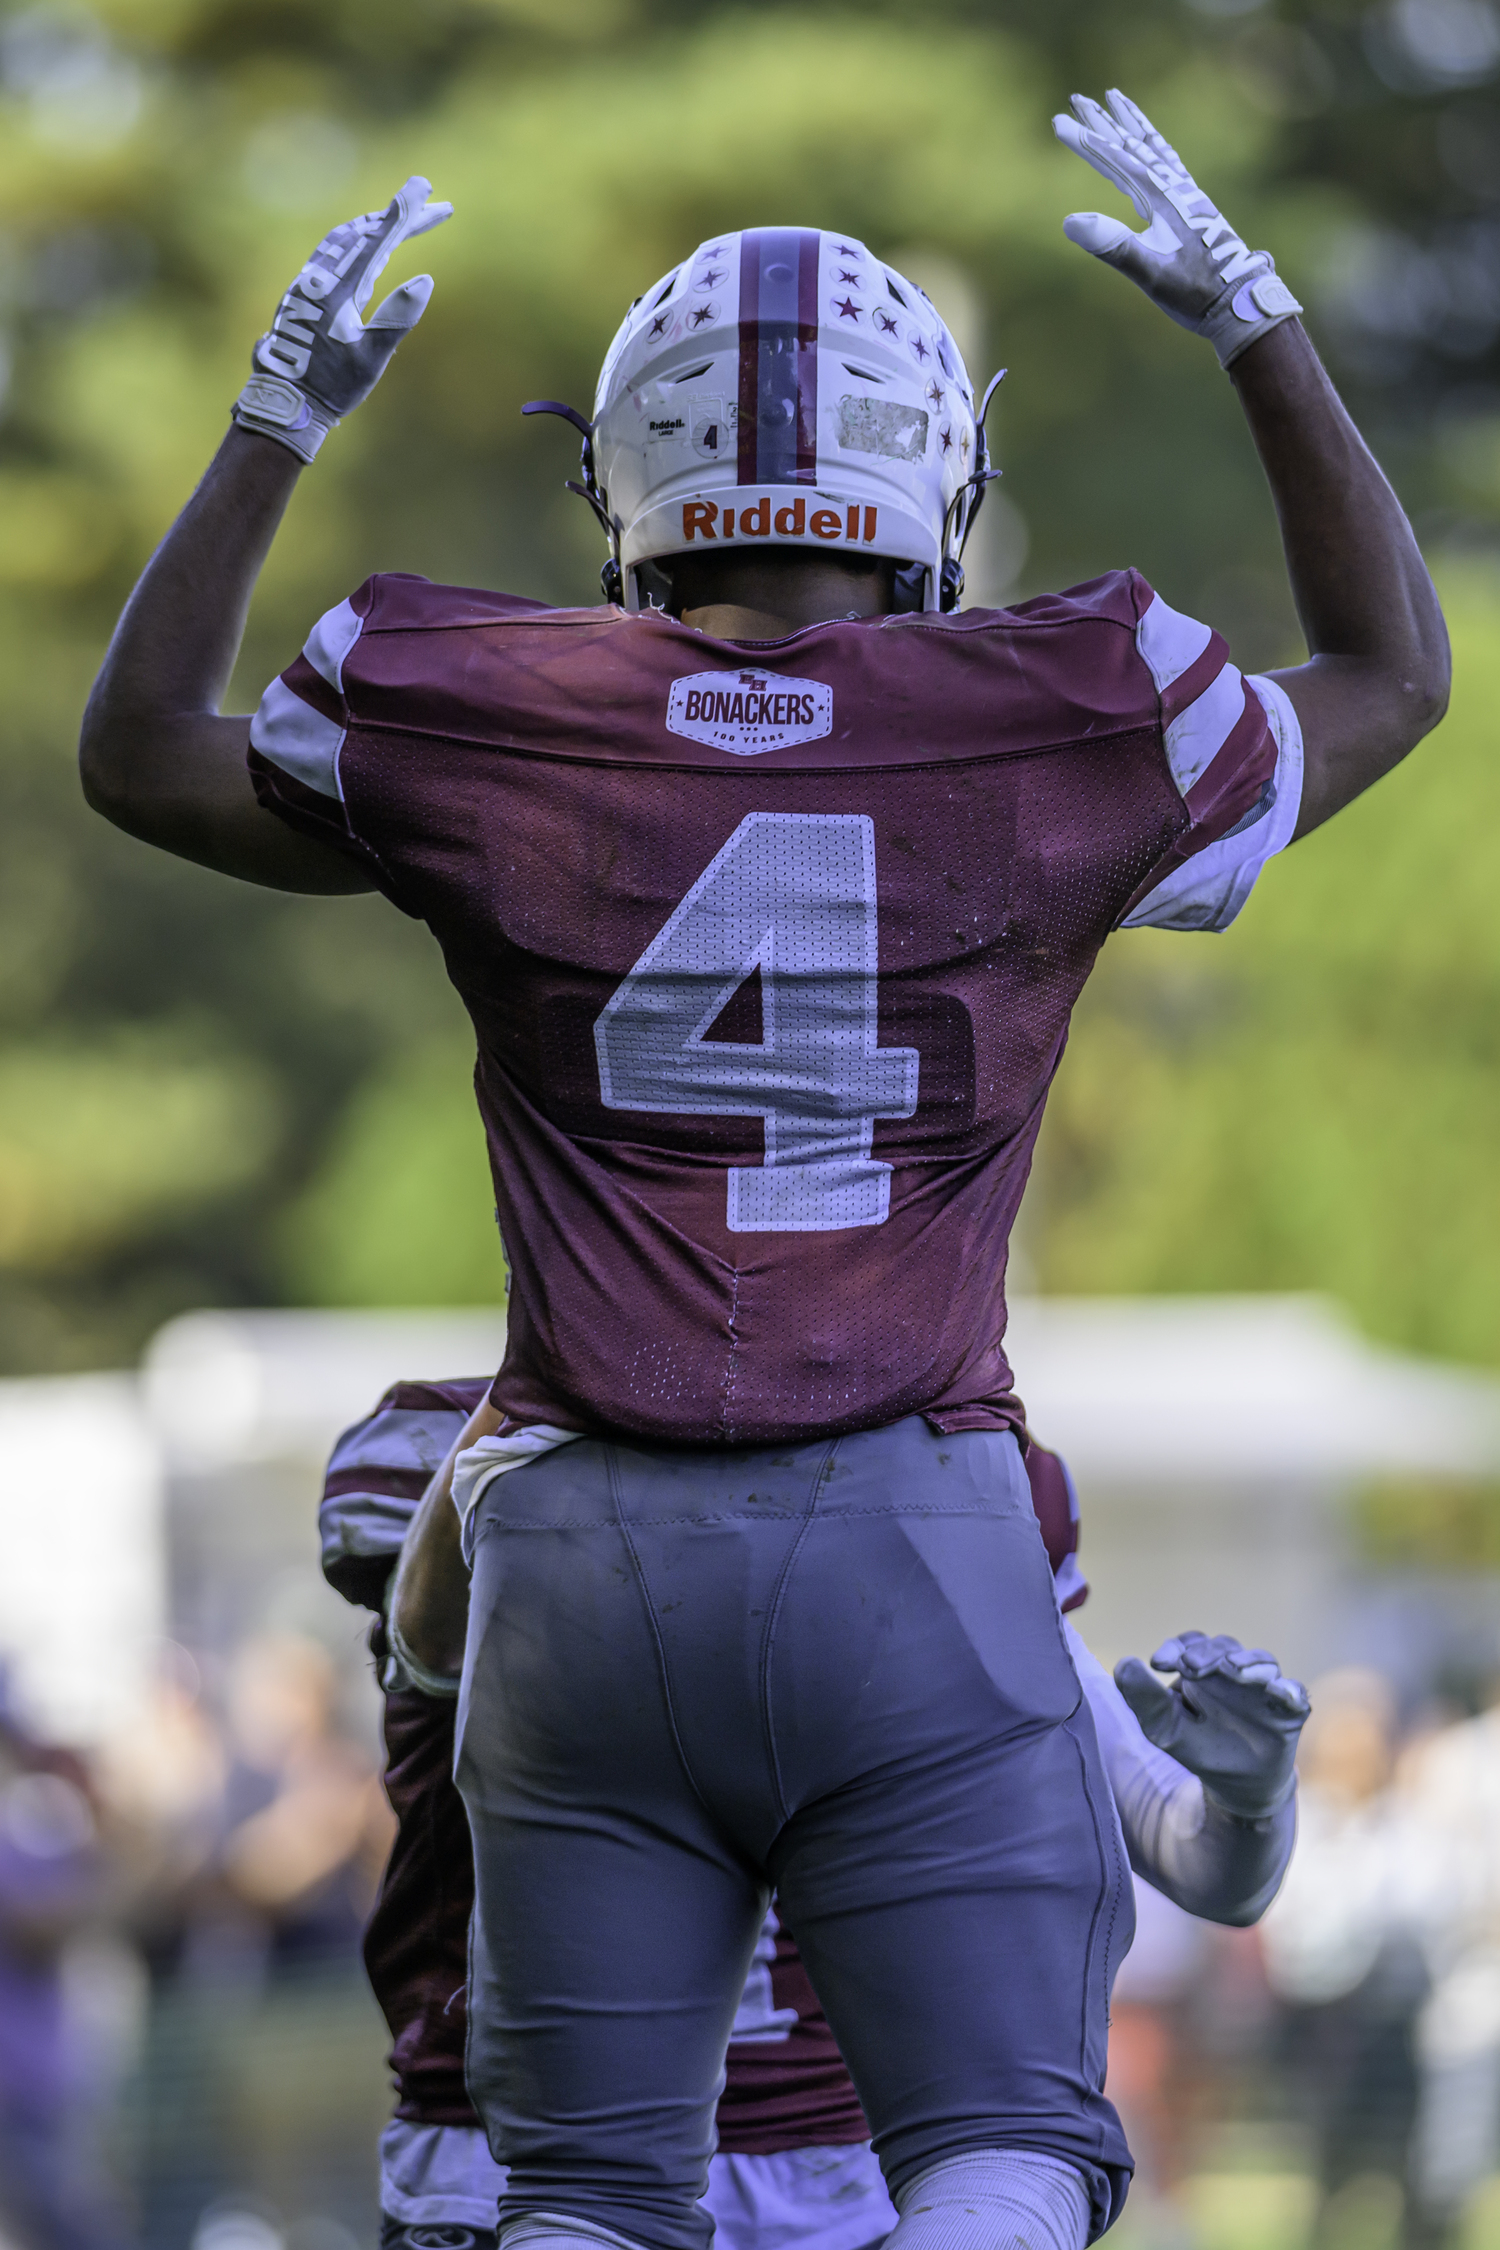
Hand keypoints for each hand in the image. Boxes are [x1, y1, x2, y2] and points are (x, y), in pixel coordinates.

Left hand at [232, 175, 451, 462]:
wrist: (286, 401)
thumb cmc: (331, 386)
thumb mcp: (371, 357)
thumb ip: (396, 319)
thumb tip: (425, 281)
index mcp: (339, 288)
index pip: (378, 239)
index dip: (403, 212)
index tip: (425, 187)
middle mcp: (322, 278)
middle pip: (365, 231)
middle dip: (400, 216)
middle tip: (434, 204)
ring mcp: (311, 283)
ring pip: (347, 238)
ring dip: (378, 225)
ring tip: (405, 219)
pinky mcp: (307, 293)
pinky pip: (336, 252)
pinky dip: (360, 241)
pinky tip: (369, 247)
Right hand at [1052, 90, 1300, 367]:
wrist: (1238, 305)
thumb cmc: (1195, 294)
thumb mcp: (1151, 273)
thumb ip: (1114, 246)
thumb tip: (1071, 220)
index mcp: (1165, 198)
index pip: (1120, 160)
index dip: (1089, 141)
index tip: (1061, 123)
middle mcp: (1176, 189)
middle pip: (1135, 145)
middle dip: (1104, 123)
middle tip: (1077, 99)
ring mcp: (1185, 197)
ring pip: (1152, 149)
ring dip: (1130, 126)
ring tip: (1115, 101)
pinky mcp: (1190, 210)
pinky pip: (1166, 166)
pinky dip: (1150, 149)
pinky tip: (1147, 150)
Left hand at [1114, 1630, 1309, 1820]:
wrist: (1237, 1787)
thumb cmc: (1199, 1748)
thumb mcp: (1164, 1727)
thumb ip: (1144, 1698)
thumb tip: (1123, 1663)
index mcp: (1204, 1670)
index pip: (1192, 1644)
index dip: (1178, 1646)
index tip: (1158, 1663)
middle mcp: (1235, 1672)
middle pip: (1225, 1647)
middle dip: (1208, 1653)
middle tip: (1191, 1667)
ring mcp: (1264, 1689)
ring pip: (1261, 1662)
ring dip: (1247, 1662)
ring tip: (1232, 1670)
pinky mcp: (1288, 1710)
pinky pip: (1294, 1693)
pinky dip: (1289, 1689)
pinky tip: (1280, 1692)